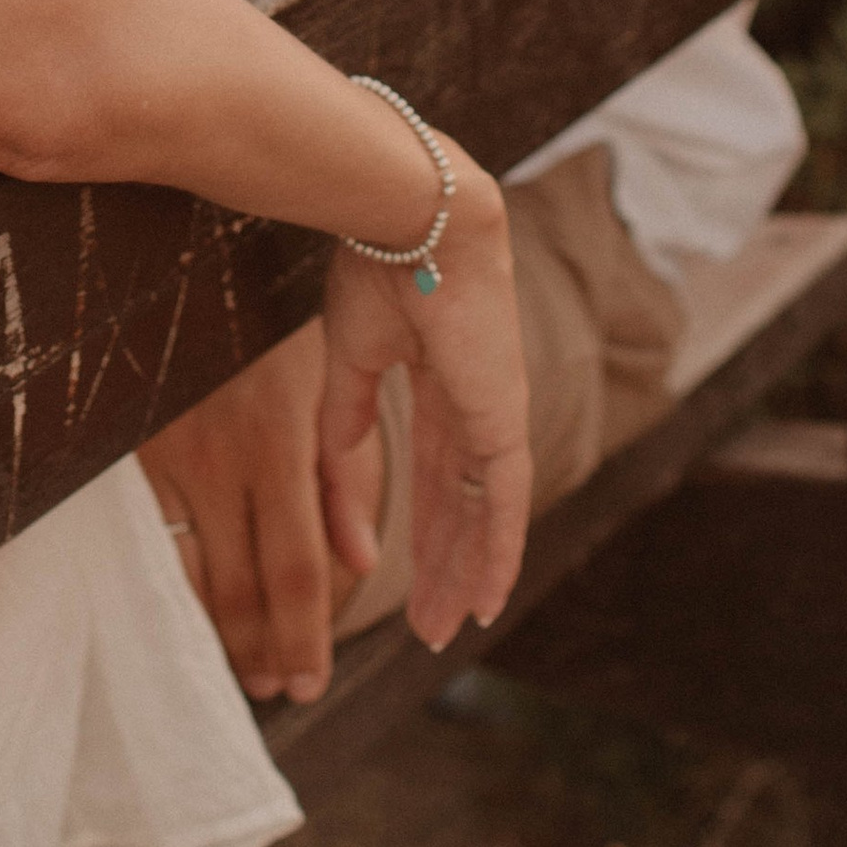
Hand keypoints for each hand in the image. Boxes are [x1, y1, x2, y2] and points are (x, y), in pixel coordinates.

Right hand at [140, 322, 357, 705]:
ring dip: (215, 634)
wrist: (172, 263)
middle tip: (276, 690)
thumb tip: (364, 564)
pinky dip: (173, 590)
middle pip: (240, 589)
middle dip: (261, 652)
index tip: (311, 683)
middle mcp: (217, 459)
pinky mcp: (126, 456)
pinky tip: (191, 613)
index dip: (305, 637)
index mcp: (274, 441)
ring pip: (187, 578)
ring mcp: (164, 460)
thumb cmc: (265, 325)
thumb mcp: (319, 383)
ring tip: (240, 667)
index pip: (296, 568)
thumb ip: (344, 479)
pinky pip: (150, 545)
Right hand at [318, 154, 531, 654]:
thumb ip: (347, 416)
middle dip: (443, 568)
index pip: (436, 476)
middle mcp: (474, 406)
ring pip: (482, 517)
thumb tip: (343, 465)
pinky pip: (503, 503)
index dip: (422, 530)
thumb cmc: (375, 264)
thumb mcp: (349, 355)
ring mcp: (493, 414)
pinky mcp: (501, 418)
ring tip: (447, 628)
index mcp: (440, 383)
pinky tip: (486, 600)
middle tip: (429, 626)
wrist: (407, 218)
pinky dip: (497, 554)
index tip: (405, 578)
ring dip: (464, 574)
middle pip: (460, 508)